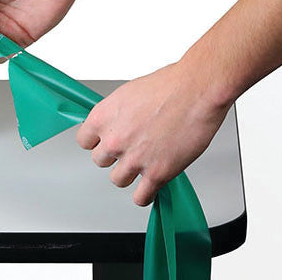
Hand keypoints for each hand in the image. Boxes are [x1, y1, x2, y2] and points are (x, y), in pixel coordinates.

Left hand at [75, 60, 230, 206]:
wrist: (197, 90)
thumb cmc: (171, 84)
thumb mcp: (131, 92)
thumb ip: (118, 113)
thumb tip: (116, 124)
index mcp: (105, 115)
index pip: (84, 141)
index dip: (97, 141)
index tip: (104, 141)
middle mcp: (115, 139)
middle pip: (100, 161)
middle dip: (115, 155)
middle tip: (131, 147)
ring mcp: (134, 159)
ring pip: (118, 180)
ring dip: (130, 173)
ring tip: (145, 161)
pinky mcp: (156, 174)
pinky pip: (141, 197)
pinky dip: (145, 194)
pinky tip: (152, 184)